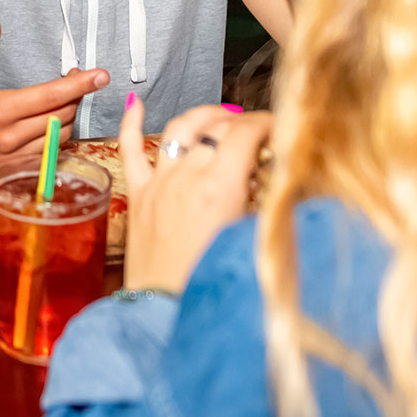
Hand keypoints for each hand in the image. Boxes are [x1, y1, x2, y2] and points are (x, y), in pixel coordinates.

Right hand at [0, 16, 108, 174]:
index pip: (50, 96)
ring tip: (63, 99)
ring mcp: (9, 157)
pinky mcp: (7, 168)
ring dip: (67, 117)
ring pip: (58, 138)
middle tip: (75, 78)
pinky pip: (46, 155)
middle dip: (74, 96)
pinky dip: (55, 138)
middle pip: (60, 116)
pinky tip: (52, 124)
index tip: (100, 75)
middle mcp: (7, 138)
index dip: (79, 84)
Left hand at [120, 100, 269, 292]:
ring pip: (178, 129)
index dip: (266, 123)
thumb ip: (271, 207)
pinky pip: (130, 149)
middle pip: (216, 128)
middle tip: (256, 130)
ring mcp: (159, 183)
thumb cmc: (210, 285)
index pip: (245, 134)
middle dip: (241, 120)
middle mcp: (187, 178)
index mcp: (220, 189)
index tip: (278, 128)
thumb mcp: (255, 242)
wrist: (165, 311)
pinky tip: (135, 105)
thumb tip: (286, 184)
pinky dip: (131, 122)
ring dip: (202, 116)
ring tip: (219, 115)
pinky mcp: (138, 195)